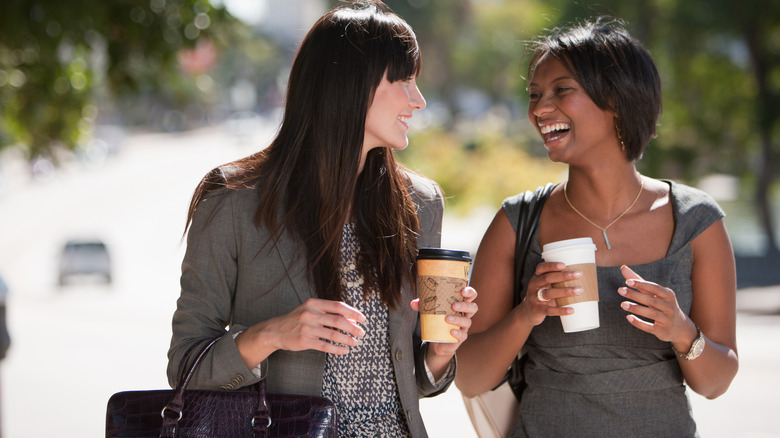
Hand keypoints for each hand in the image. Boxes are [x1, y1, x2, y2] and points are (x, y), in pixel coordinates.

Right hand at [239, 298, 365, 356]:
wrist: (275, 331)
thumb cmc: (297, 320)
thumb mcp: (310, 310)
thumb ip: (328, 312)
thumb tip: (351, 319)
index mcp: (314, 303)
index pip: (338, 306)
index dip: (352, 312)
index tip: (362, 319)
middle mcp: (310, 314)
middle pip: (338, 320)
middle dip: (353, 328)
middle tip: (361, 333)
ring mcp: (306, 328)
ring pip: (333, 334)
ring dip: (347, 339)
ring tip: (354, 342)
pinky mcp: (304, 341)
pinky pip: (325, 346)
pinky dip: (337, 349)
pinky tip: (344, 350)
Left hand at [412, 286, 478, 355]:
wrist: (438, 340)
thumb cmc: (438, 320)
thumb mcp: (430, 311)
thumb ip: (423, 305)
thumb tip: (413, 303)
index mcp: (461, 304)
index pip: (471, 295)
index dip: (470, 292)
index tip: (463, 290)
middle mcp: (465, 314)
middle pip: (473, 307)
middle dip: (465, 305)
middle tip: (453, 305)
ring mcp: (464, 326)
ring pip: (468, 321)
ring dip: (458, 319)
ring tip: (447, 318)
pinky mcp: (460, 337)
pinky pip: (463, 336)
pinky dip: (458, 333)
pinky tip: (451, 331)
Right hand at [519, 261, 582, 325]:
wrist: (528, 312)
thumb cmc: (543, 295)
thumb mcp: (545, 285)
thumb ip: (558, 280)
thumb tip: (584, 275)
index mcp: (536, 277)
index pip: (541, 268)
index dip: (552, 265)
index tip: (564, 264)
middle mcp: (534, 286)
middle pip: (547, 279)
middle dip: (563, 276)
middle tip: (579, 274)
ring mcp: (534, 298)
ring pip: (549, 293)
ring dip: (565, 291)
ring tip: (579, 290)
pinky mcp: (537, 310)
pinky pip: (550, 310)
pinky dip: (561, 310)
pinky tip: (572, 310)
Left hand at [618, 265, 695, 345]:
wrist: (679, 327)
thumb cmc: (662, 305)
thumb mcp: (653, 293)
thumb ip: (639, 281)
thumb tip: (623, 267)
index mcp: (668, 295)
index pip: (654, 288)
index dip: (641, 284)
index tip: (627, 281)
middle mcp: (669, 307)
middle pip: (651, 300)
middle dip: (635, 295)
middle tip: (620, 290)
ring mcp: (667, 319)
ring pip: (651, 313)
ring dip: (636, 308)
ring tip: (623, 304)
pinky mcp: (662, 331)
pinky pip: (649, 327)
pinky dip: (639, 322)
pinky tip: (628, 317)